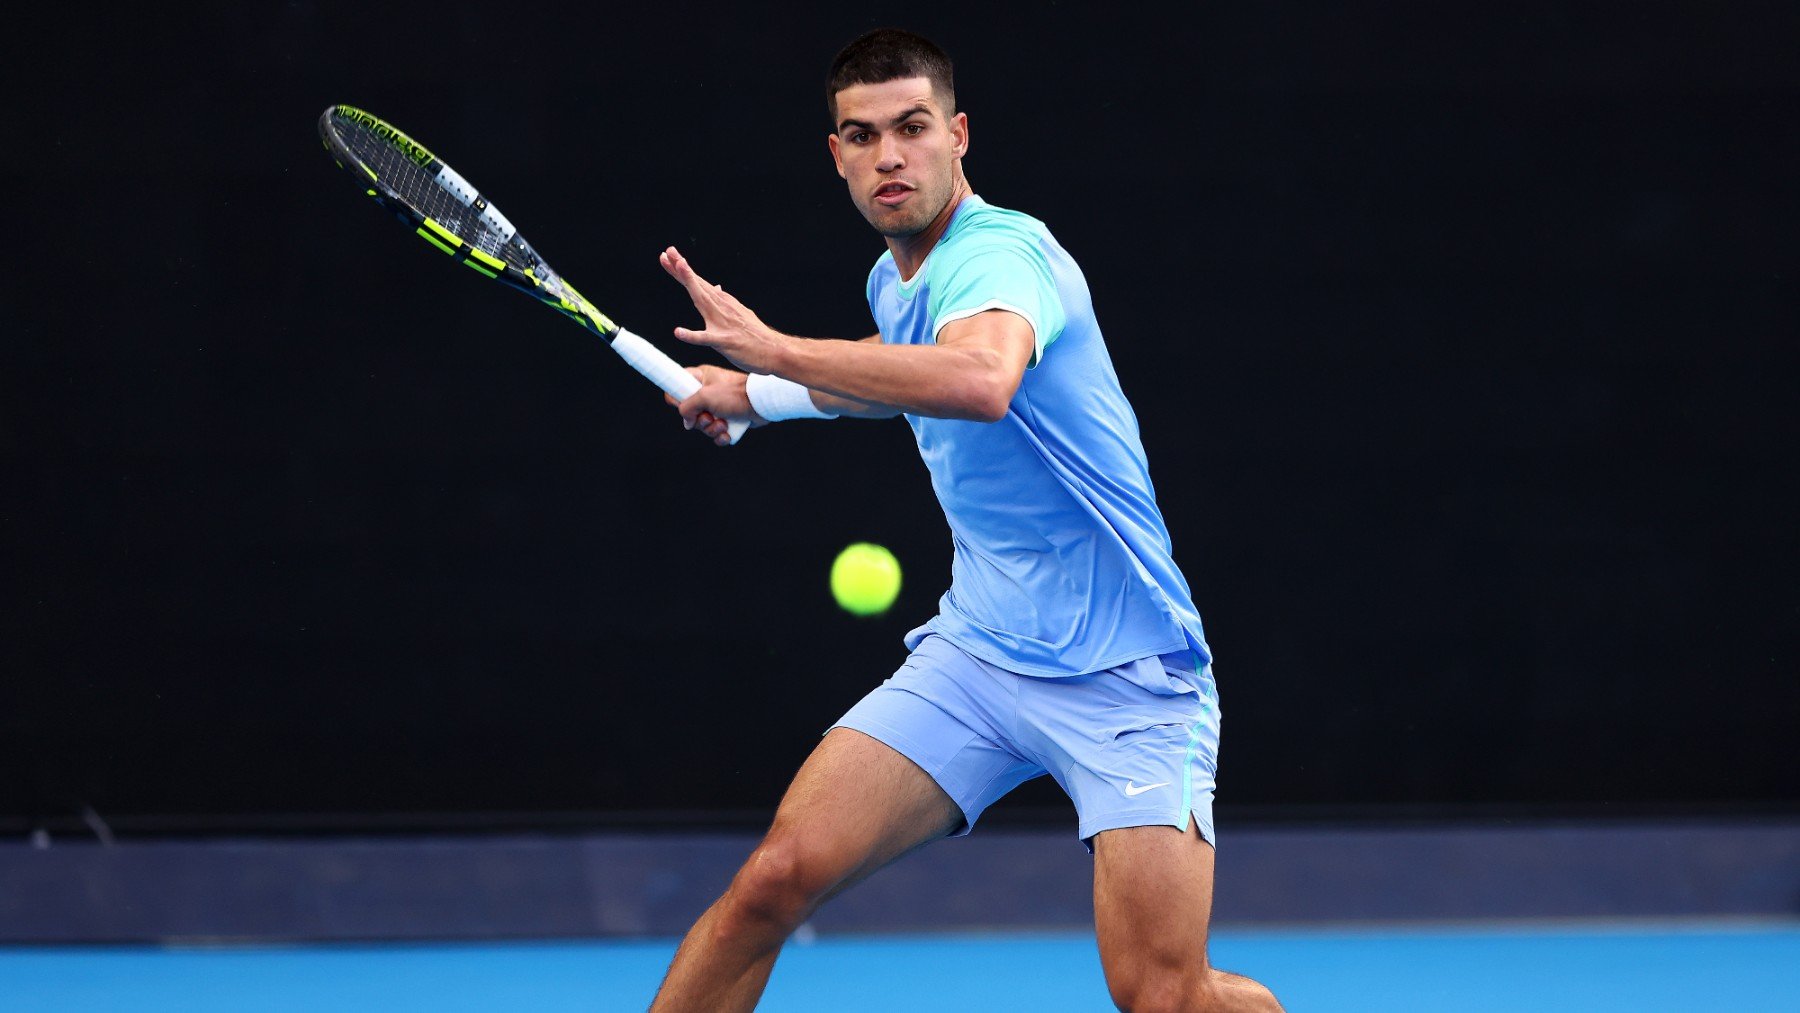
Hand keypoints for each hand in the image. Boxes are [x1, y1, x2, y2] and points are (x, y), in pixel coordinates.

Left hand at [659, 246, 788, 374]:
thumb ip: (725, 302)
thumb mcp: (739, 313)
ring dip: (690, 284)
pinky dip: (691, 335)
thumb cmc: (755, 336)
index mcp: (723, 303)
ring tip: (678, 268)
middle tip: (669, 251)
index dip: (683, 270)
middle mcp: (722, 308)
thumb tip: (716, 287)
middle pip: (698, 286)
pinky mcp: (725, 342)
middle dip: (682, 268)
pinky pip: (706, 339)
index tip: (670, 254)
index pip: (699, 283)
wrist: (775, 351)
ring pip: (703, 301)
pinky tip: (678, 332)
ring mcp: (723, 323)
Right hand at [663, 365, 767, 446]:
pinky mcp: (728, 419)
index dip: (677, 399)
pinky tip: (727, 433)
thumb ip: (687, 407)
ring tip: (723, 424)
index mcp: (701, 379)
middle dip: (700, 421)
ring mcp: (718, 407)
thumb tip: (687, 421)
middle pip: (689, 412)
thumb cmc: (735, 394)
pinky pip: (716, 433)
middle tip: (710, 416)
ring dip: (711, 429)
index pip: (677, 386)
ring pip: (703, 425)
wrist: (761, 403)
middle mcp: (708, 392)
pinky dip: (720, 436)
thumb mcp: (705, 397)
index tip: (685, 406)